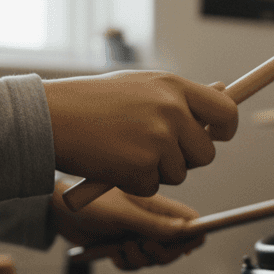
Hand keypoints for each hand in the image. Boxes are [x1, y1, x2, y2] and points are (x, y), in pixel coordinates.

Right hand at [43, 71, 237, 195]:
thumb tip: (225, 92)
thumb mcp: (139, 86)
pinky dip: (133, 183)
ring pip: (178, 174)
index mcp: (174, 87)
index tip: (217, 136)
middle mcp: (172, 111)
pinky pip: (152, 187)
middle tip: (154, 151)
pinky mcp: (141, 168)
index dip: (225, 129)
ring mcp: (158, 140)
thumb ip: (178, 97)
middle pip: (205, 153)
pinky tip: (112, 163)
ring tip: (123, 150)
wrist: (48, 117)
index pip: (225, 111)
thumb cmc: (91, 102)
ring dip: (155, 171)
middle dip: (186, 159)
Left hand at [50, 180, 206, 269]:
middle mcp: (152, 221)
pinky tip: (110, 252)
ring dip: (138, 260)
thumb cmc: (88, 202)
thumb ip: (153, 224)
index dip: (192, 237)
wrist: (56, 209)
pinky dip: (124, 263)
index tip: (182, 248)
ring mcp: (137, 234)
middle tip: (142, 246)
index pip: (191, 221)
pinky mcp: (122, 246)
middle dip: (159, 254)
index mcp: (159, 206)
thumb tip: (184, 231)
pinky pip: (134, 265)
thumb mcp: (123, 213)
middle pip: (175, 247)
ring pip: (153, 260)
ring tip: (120, 247)